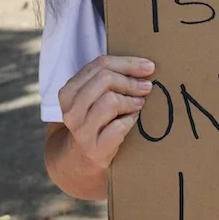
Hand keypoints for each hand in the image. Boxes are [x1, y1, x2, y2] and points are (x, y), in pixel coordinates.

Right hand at [58, 55, 154, 170]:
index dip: (128, 63)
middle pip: (106, 80)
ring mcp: (81, 130)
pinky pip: (119, 126)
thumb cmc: (97, 119)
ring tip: (138, 104)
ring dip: (131, 101)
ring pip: (111, 101)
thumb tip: (146, 67)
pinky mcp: (95, 148)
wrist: (83, 156)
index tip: (149, 67)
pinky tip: (132, 120)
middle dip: (131, 82)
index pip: (101, 65)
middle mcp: (71, 109)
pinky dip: (130, 121)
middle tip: (146, 88)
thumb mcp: (95, 95)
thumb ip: (111, 78)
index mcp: (69, 91)